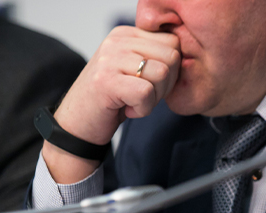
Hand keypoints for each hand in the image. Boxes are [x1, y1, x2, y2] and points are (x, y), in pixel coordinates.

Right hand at [43, 26, 180, 182]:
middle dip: (166, 85)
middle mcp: (117, 41)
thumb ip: (156, 60)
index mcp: (126, 34)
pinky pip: (146, 93)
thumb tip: (187, 60)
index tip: (150, 84)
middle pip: (172, 57)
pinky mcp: (106, 81)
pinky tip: (126, 109)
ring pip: (162, 74)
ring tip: (133, 101)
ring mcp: (110, 59)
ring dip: (154, 98)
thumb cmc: (111, 101)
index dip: (172, 70)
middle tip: (144, 96)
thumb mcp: (135, 72)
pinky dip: (142, 109)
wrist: (79, 125)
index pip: (173, 43)